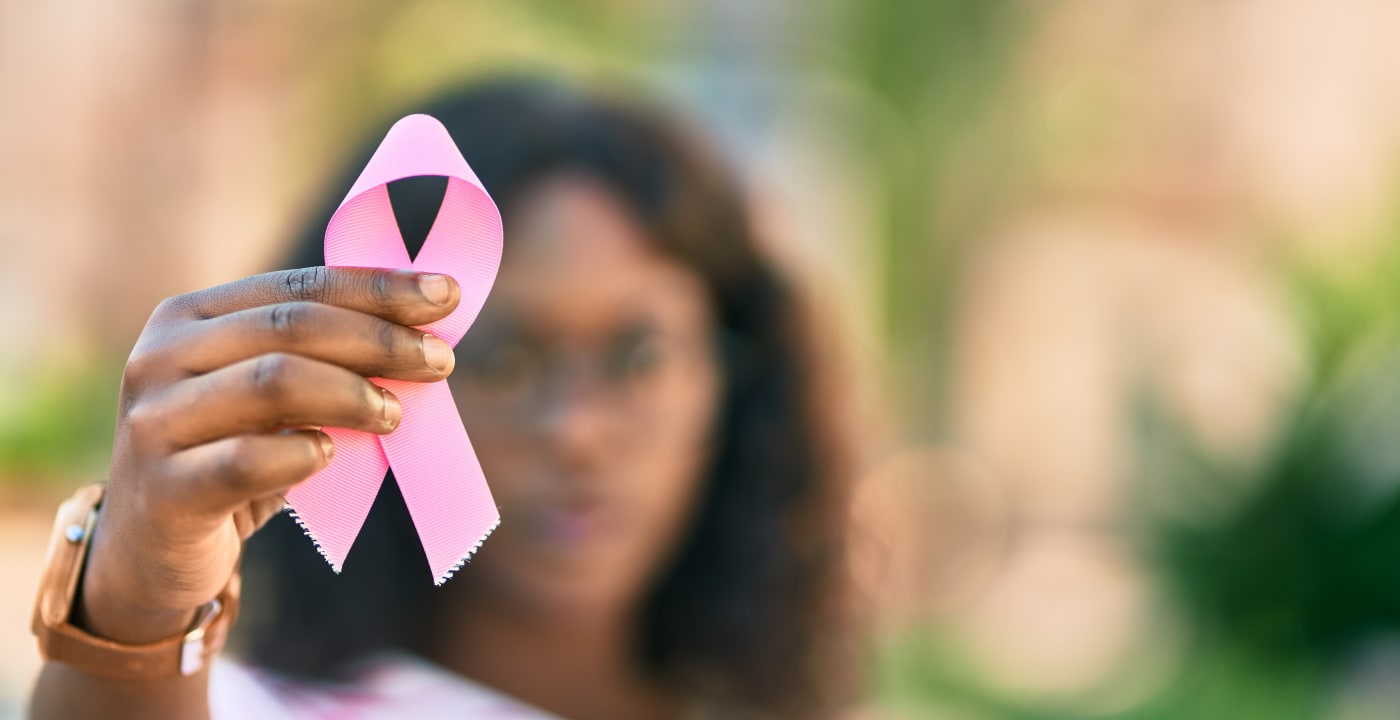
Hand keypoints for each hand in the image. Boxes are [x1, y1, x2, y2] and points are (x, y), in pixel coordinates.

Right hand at [79, 267, 460, 642]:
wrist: (149, 552)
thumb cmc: (230, 459)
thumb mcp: (271, 401)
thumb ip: (323, 362)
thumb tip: (426, 332)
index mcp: (188, 318)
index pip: (299, 287)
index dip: (378, 289)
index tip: (445, 295)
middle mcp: (160, 358)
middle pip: (293, 327)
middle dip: (380, 339)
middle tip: (441, 360)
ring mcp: (154, 423)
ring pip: (272, 382)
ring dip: (352, 393)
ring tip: (396, 414)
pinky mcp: (163, 491)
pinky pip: (245, 461)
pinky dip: (300, 453)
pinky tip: (330, 454)